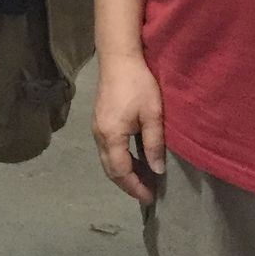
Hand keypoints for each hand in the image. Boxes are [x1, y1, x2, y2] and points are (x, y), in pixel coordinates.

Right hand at [92, 54, 163, 205]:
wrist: (118, 58)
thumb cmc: (138, 84)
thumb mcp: (152, 115)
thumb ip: (154, 144)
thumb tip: (158, 170)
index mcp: (111, 136)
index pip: (121, 171)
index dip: (135, 187)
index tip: (150, 197)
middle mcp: (99, 135)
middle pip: (110, 169)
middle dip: (127, 184)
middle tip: (147, 193)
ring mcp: (97, 128)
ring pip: (107, 160)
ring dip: (123, 173)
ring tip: (143, 179)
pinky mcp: (99, 121)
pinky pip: (107, 150)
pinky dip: (119, 161)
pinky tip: (134, 159)